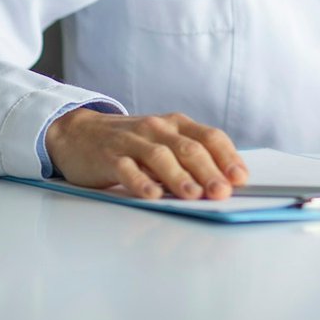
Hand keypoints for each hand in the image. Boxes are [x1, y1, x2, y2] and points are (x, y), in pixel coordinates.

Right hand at [45, 108, 248, 199]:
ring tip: (193, 195)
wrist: (78, 133)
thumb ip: (188, 157)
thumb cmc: (129, 142)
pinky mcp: (109, 157)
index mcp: (176, 124)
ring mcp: (132, 141)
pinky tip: (152, 195)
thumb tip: (223, 182)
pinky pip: (126, 169)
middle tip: (222, 192)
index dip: (228, 157)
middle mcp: (157, 129)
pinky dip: (140, 182)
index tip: (241, 178)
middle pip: (189, 148)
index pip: (210, 137)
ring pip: (160, 157)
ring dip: (179, 177)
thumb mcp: (162, 141)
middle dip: (209, 171)